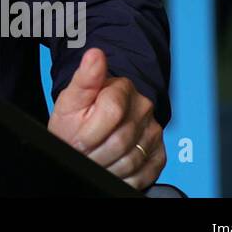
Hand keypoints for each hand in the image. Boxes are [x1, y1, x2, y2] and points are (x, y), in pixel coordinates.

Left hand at [48, 47, 165, 189]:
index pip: (112, 113)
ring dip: (107, 167)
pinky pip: (144, 173)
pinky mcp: (158, 153)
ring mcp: (153, 131)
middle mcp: (143, 107)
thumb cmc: (78, 114)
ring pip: (132, 160)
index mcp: (122, 88)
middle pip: (121, 140)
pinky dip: (123, 177)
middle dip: (95, 153)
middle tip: (82, 153)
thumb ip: (84, 78)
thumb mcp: (72, 98)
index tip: (75, 139)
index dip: (89, 133)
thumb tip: (94, 54)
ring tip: (93, 159)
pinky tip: (110, 167)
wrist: (90, 127)